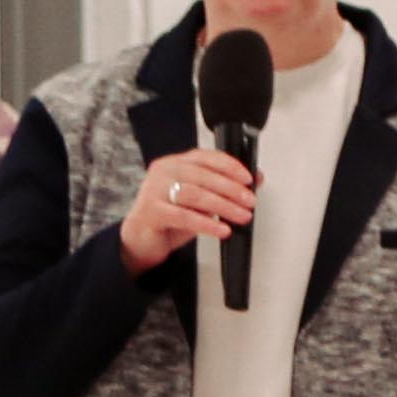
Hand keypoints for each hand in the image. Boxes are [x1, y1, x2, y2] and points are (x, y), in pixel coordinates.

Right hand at [121, 147, 258, 272]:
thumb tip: (255, 180)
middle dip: (232, 189)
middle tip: (250, 201)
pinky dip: (207, 224)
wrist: (140, 240)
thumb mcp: (199, 201)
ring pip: (196, 194)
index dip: (230, 166)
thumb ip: (222, 189)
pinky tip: (221, 229)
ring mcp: (155, 190)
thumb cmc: (170, 217)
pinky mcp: (152, 212)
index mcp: (175, 163)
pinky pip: (185, 216)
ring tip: (241, 216)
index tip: (248, 178)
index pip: (206, 157)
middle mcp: (164, 172)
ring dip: (224, 206)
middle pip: (203, 176)